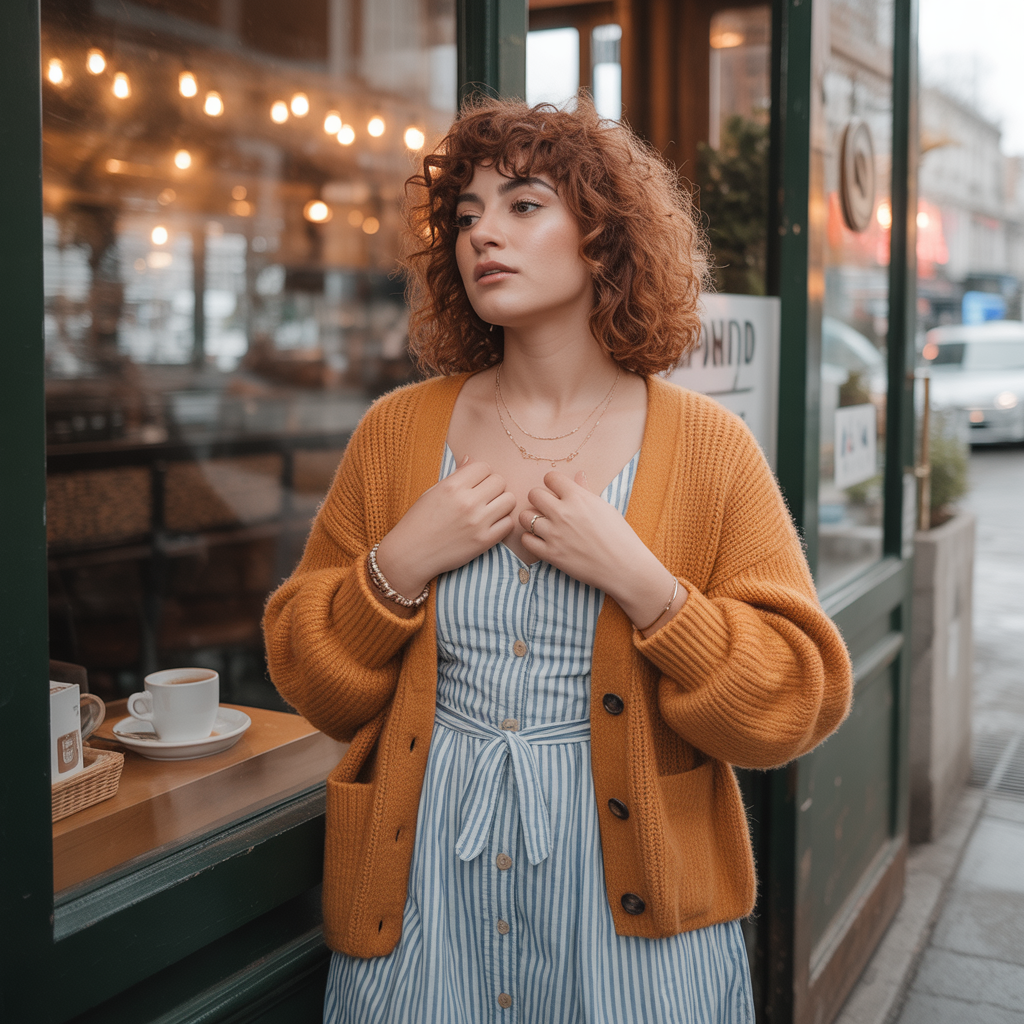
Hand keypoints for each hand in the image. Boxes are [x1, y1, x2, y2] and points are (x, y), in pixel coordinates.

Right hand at [375, 457, 515, 599]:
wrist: (410, 554)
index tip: (475, 484)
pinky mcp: (485, 541)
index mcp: (452, 486)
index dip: (481, 474)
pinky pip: (508, 523)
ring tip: (489, 510)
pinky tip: (490, 525)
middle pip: (500, 481)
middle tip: (483, 497)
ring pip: (509, 500)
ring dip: (501, 503)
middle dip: (493, 487)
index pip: (484, 467)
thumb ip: (455, 475)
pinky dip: (502, 523)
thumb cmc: (418, 521)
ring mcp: (478, 522)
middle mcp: (467, 502)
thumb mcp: (432, 492)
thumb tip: (471, 459)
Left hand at [519, 470, 685, 632]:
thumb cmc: (620, 536)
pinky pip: (526, 540)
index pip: (550, 477)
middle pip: (533, 494)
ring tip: (542, 525)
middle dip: (539, 499)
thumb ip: (586, 490)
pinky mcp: (550, 554)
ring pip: (525, 517)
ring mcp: (554, 534)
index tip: (557, 492)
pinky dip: (530, 539)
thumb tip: (578, 474)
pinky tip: (541, 540)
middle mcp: (563, 512)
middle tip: (547, 508)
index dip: (552, 484)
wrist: (625, 567)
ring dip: (531, 519)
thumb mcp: (605, 507)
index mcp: (578, 497)